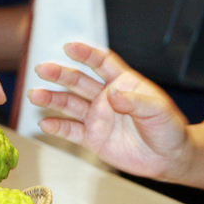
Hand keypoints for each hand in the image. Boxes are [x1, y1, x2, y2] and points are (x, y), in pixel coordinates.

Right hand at [29, 42, 192, 180]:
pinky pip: (71, 131)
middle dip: (61, 74)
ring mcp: (98, 117)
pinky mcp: (93, 138)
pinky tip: (44, 123)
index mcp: (124, 83)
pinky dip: (57, 127)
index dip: (87, 54)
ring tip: (35, 94)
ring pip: (70, 104)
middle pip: (80, 81)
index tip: (69, 46)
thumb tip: (112, 94)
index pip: (103, 63)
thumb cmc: (169, 129)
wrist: (168, 157)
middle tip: (42, 68)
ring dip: (52, 99)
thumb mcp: (159, 111)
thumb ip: (136, 101)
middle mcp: (107, 97)